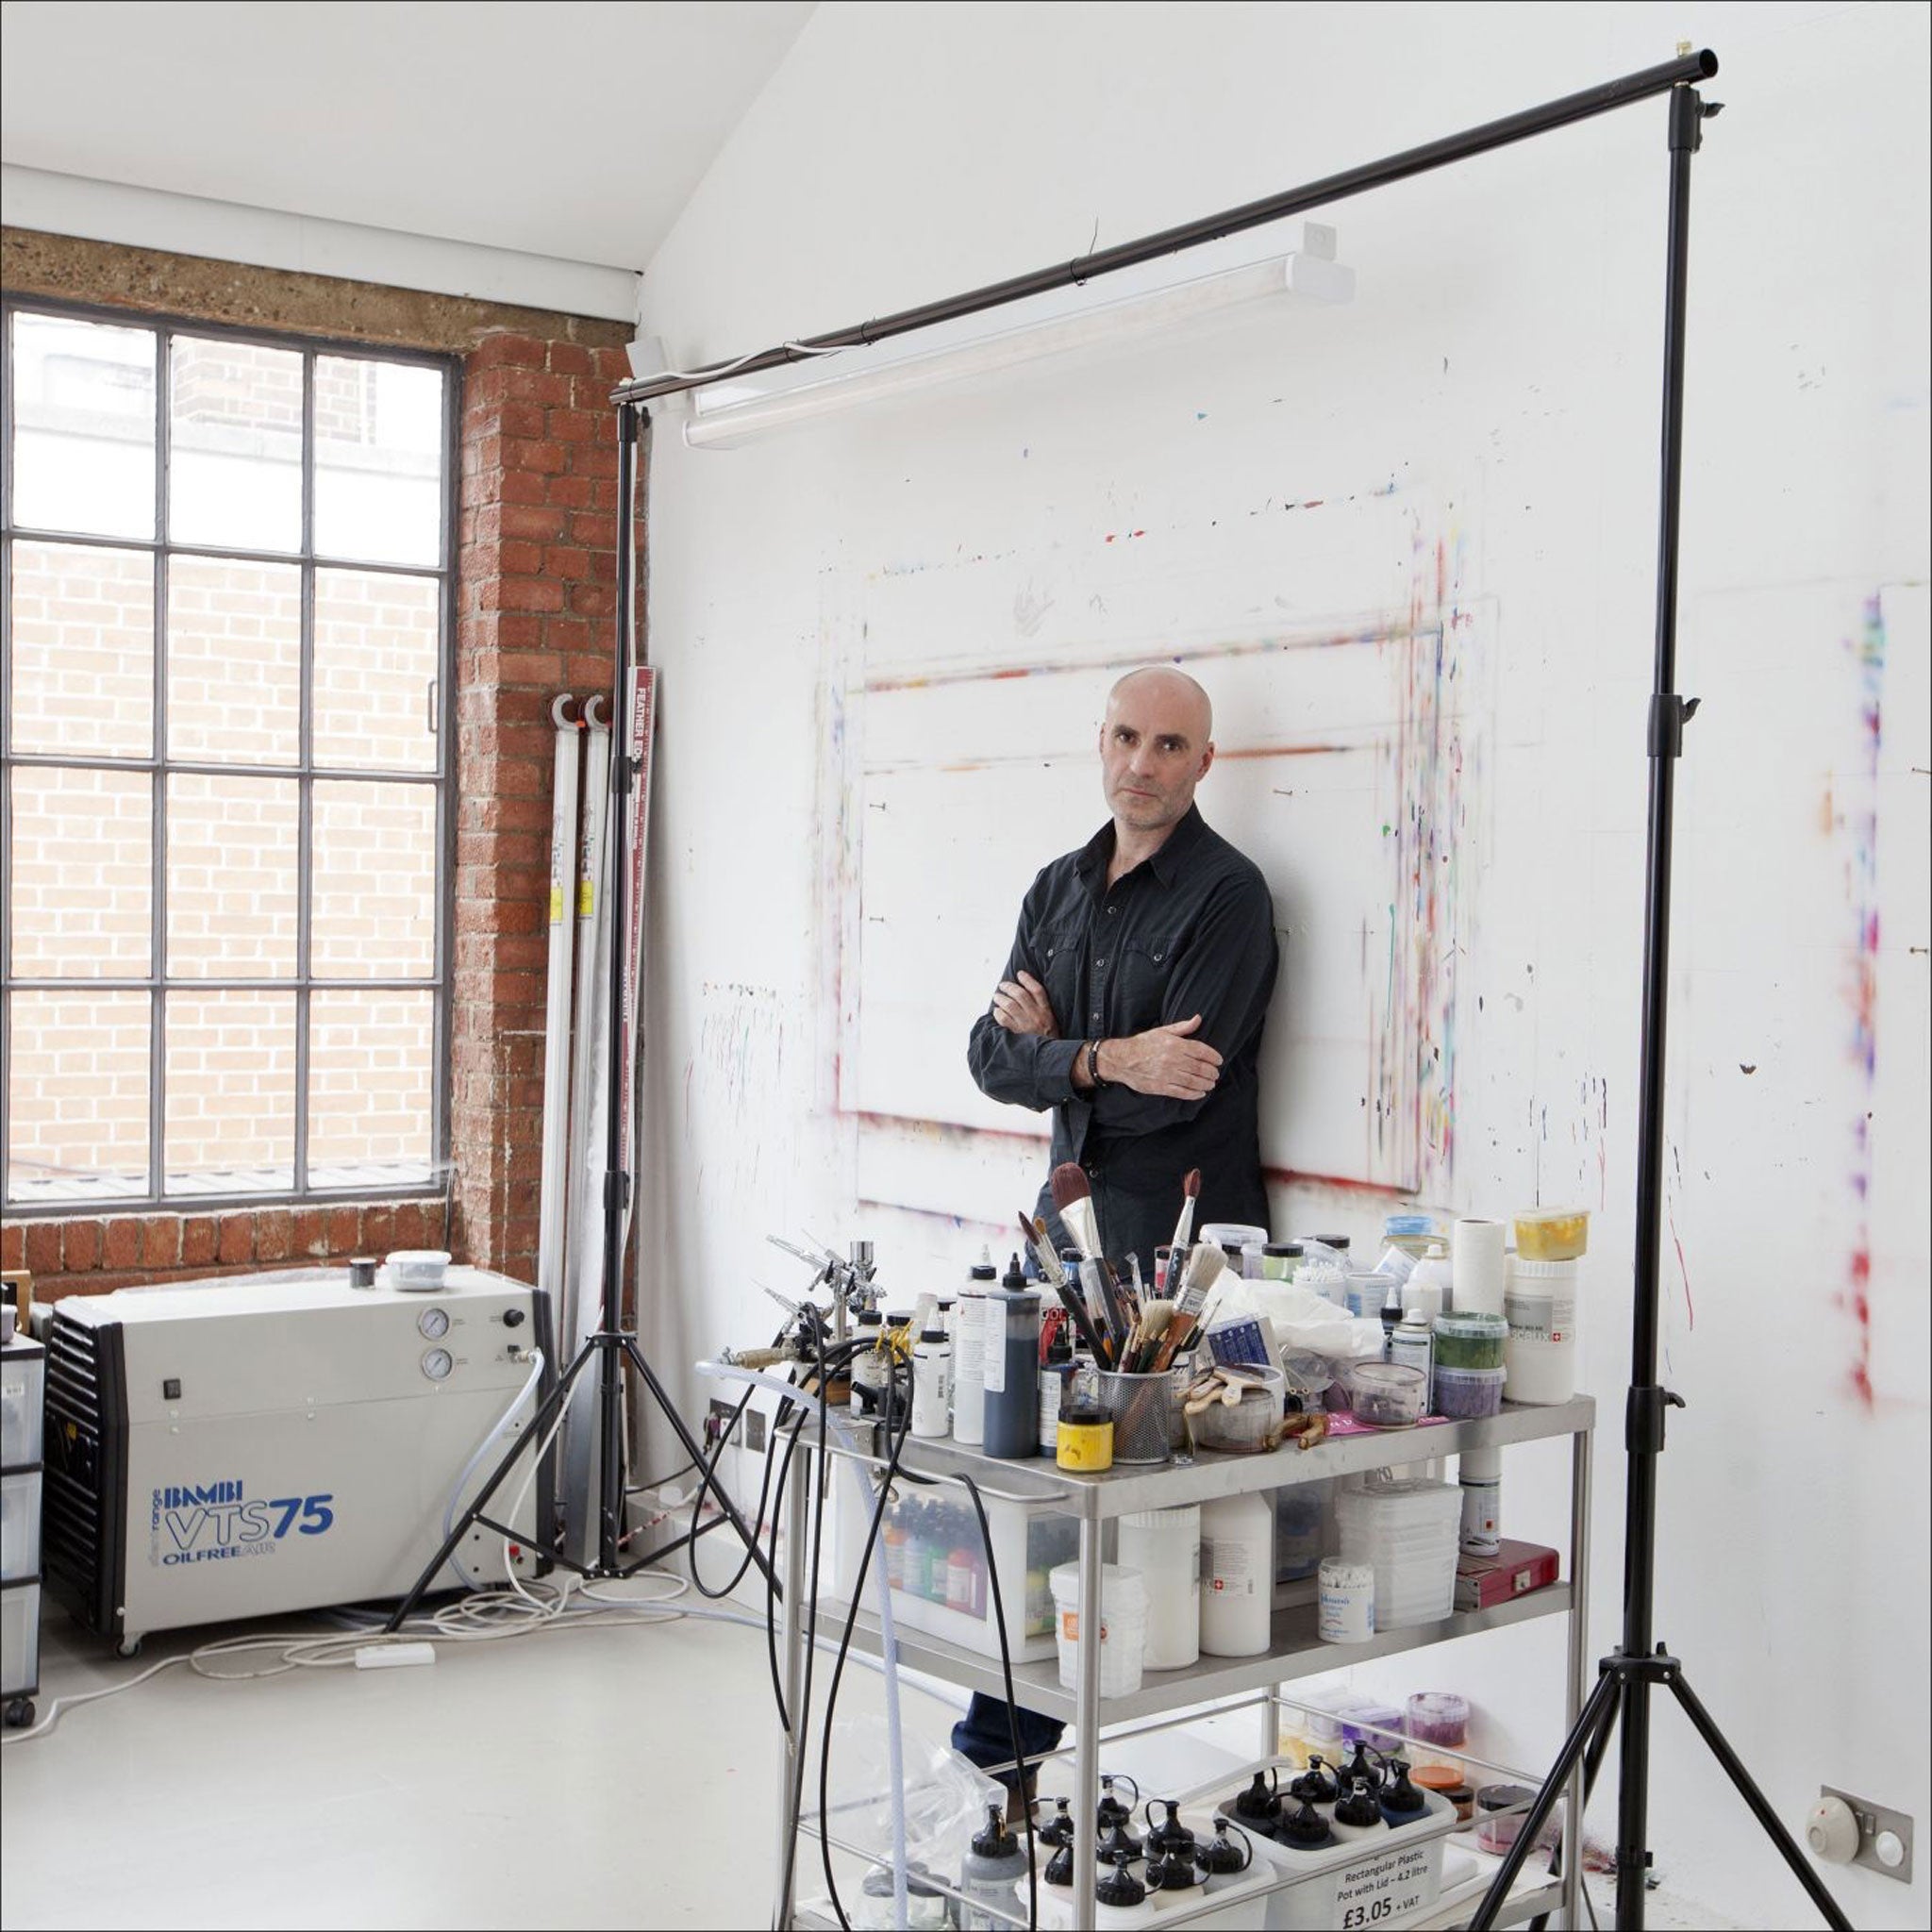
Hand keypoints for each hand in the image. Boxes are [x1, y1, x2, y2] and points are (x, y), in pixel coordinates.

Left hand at [992, 970, 1058, 1038]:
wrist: (1050, 1057)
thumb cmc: (1049, 1039)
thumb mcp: (1051, 1021)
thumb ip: (1042, 1008)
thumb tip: (1027, 992)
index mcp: (1047, 1012)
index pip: (1037, 990)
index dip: (1028, 980)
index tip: (1020, 973)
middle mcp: (1036, 1016)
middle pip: (1020, 994)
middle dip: (1009, 987)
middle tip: (1002, 985)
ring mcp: (1026, 1025)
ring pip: (1010, 1004)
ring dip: (1000, 998)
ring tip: (997, 997)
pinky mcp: (1017, 1034)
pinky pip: (1004, 1018)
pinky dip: (998, 1012)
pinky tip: (997, 1011)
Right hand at [1099, 1015, 1221, 1099]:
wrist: (1121, 1059)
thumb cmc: (1142, 1044)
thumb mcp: (1162, 1031)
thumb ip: (1182, 1027)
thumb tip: (1198, 1019)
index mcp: (1174, 1044)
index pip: (1200, 1050)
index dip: (1213, 1056)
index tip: (1219, 1060)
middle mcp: (1172, 1060)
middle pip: (1199, 1067)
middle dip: (1211, 1072)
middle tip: (1215, 1074)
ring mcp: (1166, 1074)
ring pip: (1193, 1081)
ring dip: (1205, 1083)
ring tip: (1211, 1084)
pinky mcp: (1160, 1087)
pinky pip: (1181, 1092)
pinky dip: (1193, 1094)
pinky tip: (1200, 1093)